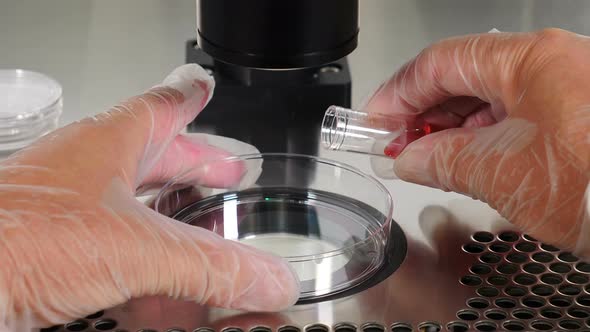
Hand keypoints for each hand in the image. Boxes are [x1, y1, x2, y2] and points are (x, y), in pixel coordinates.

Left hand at [0, 64, 298, 330]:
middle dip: (194, 162)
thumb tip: (268, 278)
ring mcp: (67, 214)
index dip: (188, 96)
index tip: (202, 84)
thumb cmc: (12, 239)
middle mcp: (85, 173)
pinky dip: (147, 263)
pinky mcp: (55, 255)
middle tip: (224, 170)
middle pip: (152, 155)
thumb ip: (208, 265)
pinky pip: (115, 251)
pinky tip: (163, 284)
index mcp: (106, 144)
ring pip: (133, 205)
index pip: (159, 107)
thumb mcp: (134, 247)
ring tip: (201, 224)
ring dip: (172, 215)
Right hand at [364, 29, 588, 256]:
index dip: (399, 92)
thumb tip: (409, 159)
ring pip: (489, 99)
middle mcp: (551, 64)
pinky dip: (481, 138)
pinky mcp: (576, 117)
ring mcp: (566, 89)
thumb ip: (441, 159)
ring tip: (423, 157)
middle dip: (422, 113)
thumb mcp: (499, 171)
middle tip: (394, 142)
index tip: (376, 118)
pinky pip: (514, 117)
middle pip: (464, 77)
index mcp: (528, 60)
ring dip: (450, 128)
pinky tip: (463, 159)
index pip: (441, 62)